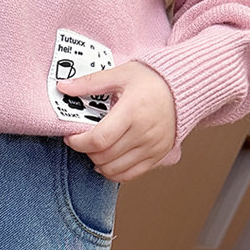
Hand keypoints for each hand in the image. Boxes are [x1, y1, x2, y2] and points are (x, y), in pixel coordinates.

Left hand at [57, 61, 176, 181]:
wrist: (186, 86)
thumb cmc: (153, 78)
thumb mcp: (121, 74)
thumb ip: (90, 83)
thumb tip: (63, 87)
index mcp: (133, 111)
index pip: (99, 139)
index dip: (79, 142)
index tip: (71, 137)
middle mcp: (144, 132)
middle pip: (104, 156)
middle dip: (86, 151)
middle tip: (82, 140)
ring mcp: (152, 147)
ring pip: (113, 169)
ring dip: (97, 163)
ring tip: (95, 149)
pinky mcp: (157, 156)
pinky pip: (129, 176)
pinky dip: (112, 173)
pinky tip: (106, 162)